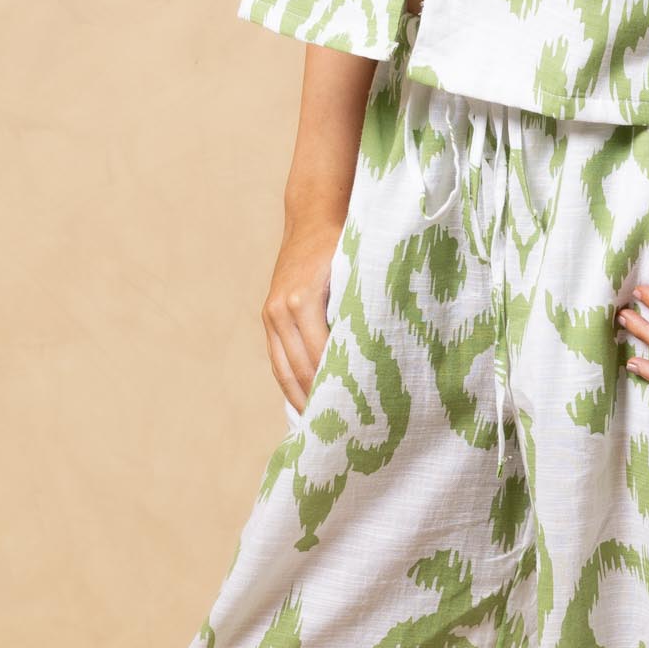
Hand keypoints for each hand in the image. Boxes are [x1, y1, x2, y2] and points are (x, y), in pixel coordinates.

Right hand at [263, 209, 343, 411]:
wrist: (312, 217)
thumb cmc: (343, 244)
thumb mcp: (356, 273)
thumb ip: (361, 309)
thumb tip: (379, 352)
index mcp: (302, 301)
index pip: (320, 356)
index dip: (335, 385)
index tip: (355, 410)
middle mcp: (280, 310)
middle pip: (299, 368)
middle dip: (318, 399)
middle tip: (341, 430)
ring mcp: (271, 315)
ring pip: (283, 369)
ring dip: (300, 398)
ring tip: (320, 427)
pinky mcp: (269, 316)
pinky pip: (277, 359)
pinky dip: (288, 382)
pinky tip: (304, 402)